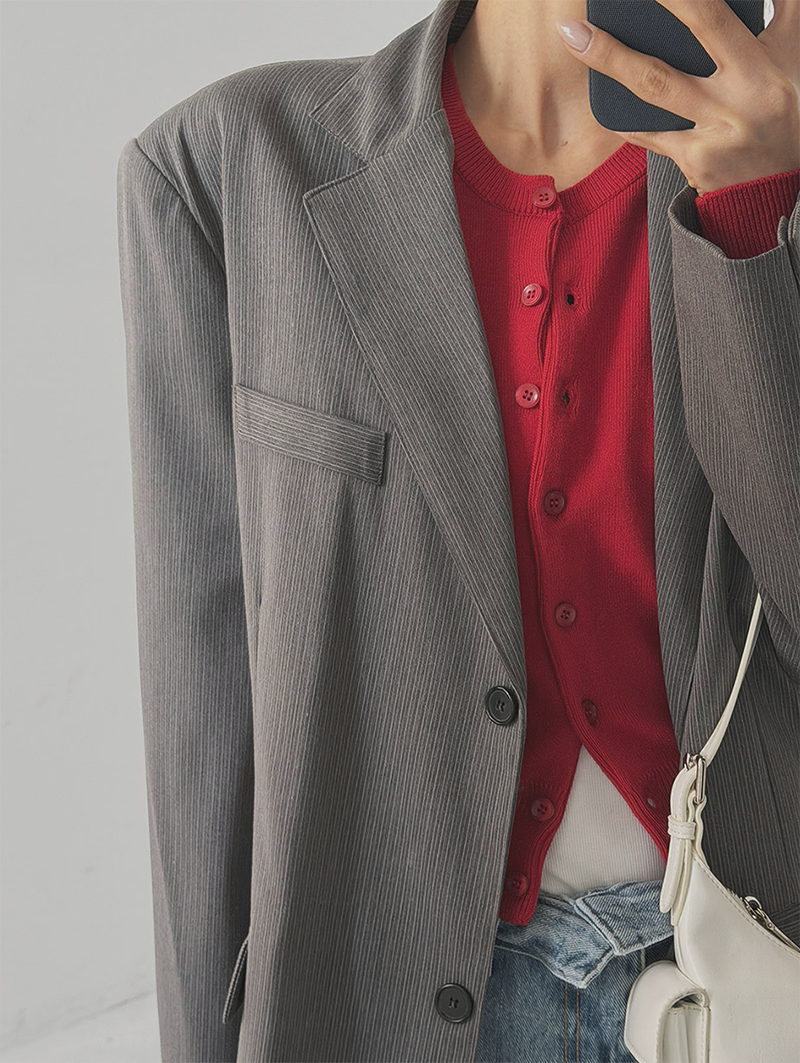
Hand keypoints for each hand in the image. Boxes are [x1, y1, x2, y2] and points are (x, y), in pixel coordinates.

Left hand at [555, 0, 799, 194]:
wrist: (781, 187)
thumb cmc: (786, 112)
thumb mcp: (793, 57)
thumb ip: (783, 15)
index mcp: (765, 67)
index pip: (717, 18)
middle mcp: (741, 98)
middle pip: (685, 42)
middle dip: (639, 20)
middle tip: (588, 11)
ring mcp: (716, 132)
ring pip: (653, 86)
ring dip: (609, 59)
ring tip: (575, 37)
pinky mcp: (696, 160)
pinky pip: (651, 133)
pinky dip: (625, 117)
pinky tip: (602, 99)